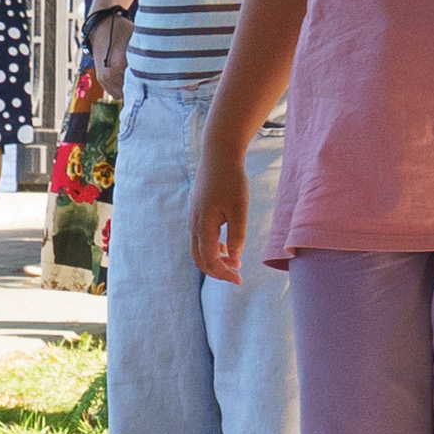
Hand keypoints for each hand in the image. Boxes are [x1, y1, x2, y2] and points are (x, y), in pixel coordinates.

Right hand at [190, 166, 248, 284]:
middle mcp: (194, 225)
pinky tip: (228, 247)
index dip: (224, 273)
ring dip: (215, 260)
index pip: (210, 260)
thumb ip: (237, 236)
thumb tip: (235, 259)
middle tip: (236, 276)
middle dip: (217, 271)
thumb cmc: (232, 180)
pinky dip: (212, 248)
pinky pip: (200, 238)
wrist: (218, 154)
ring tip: (234, 263)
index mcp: (204, 225)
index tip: (240, 279)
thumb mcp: (239, 209)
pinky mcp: (197, 212)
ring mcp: (193, 218)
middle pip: (200, 259)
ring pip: (198, 250)